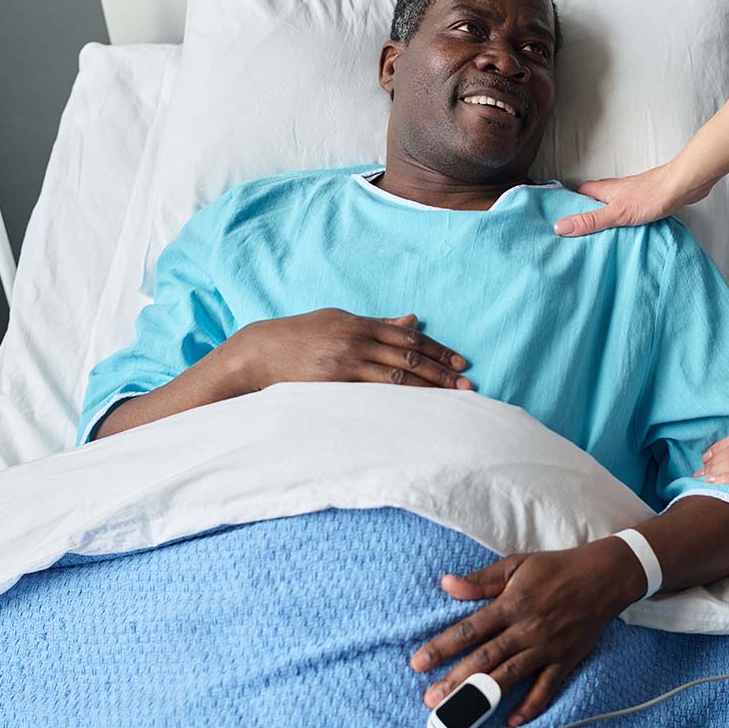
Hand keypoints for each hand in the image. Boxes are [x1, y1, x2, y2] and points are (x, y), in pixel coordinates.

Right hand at [228, 309, 470, 391]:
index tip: (461, 363)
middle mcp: (356, 340)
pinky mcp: (334, 383)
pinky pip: (373, 393)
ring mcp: (345, 362)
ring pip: (396, 376)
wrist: (261, 351)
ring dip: (428, 388)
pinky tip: (417, 407)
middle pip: (409, 356)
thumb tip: (413, 320)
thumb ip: (377, 323)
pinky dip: (399, 400)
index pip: (410, 337)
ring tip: (451, 399)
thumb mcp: (339, 321)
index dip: (439, 350)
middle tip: (467, 385)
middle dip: (441, 372)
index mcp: (360, 323)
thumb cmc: (302, 335)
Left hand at [410, 540, 641, 727]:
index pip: (469, 629)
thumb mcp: (517, 564)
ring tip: (459, 713)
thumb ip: (481, 579)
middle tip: (431, 700)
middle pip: (485, 658)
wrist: (603, 576)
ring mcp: (547, 647)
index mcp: (511, 603)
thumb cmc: (556, 567)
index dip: (442, 646)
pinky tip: (511, 721)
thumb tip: (446, 584)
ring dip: (482, 696)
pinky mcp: (565, 660)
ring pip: (509, 676)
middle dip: (455, 680)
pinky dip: (530, 706)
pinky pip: (546, 688)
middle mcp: (526, 628)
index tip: (418, 662)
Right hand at [551, 163, 715, 236]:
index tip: (559, 217)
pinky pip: (629, 211)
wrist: (684, 186)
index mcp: (604, 189)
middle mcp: (616, 190)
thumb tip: (560, 227)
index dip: (569, 203)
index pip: (579, 193)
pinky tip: (626, 232)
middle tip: (578, 231)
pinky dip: (624, 221)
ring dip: (606, 217)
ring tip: (599, 235)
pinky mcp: (647, 201)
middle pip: (595, 200)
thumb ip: (590, 221)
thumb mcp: (616, 214)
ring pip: (612, 205)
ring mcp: (632, 195)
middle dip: (586, 212)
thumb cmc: (651, 196)